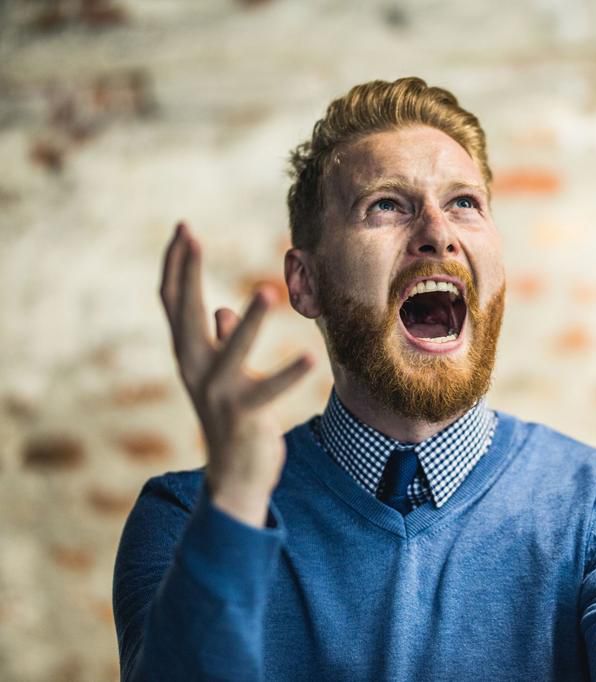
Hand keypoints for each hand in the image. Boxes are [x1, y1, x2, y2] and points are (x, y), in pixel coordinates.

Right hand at [159, 222, 313, 524]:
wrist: (234, 476)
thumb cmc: (233, 419)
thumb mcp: (222, 376)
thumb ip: (218, 343)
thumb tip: (221, 312)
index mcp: (190, 356)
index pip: (174, 303)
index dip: (176, 266)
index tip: (183, 228)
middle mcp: (195, 370)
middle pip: (184, 315)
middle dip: (187, 272)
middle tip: (190, 233)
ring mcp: (217, 394)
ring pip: (230, 352)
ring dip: (250, 323)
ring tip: (268, 291)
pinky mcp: (244, 416)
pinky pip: (268, 392)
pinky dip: (288, 375)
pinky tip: (309, 358)